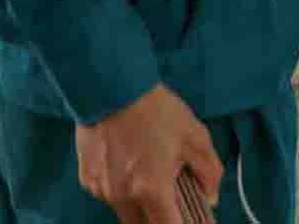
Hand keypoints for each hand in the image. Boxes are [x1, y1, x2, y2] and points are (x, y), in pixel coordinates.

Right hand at [75, 84, 222, 223]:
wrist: (111, 87)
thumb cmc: (154, 110)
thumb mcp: (194, 136)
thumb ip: (208, 171)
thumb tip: (211, 196)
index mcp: (151, 188)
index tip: (192, 220)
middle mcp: (123, 196)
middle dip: (160, 219)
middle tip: (173, 203)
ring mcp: (102, 189)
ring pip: (125, 212)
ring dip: (141, 204)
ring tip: (152, 176)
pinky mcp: (87, 179)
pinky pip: (109, 195)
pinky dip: (123, 189)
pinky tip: (131, 164)